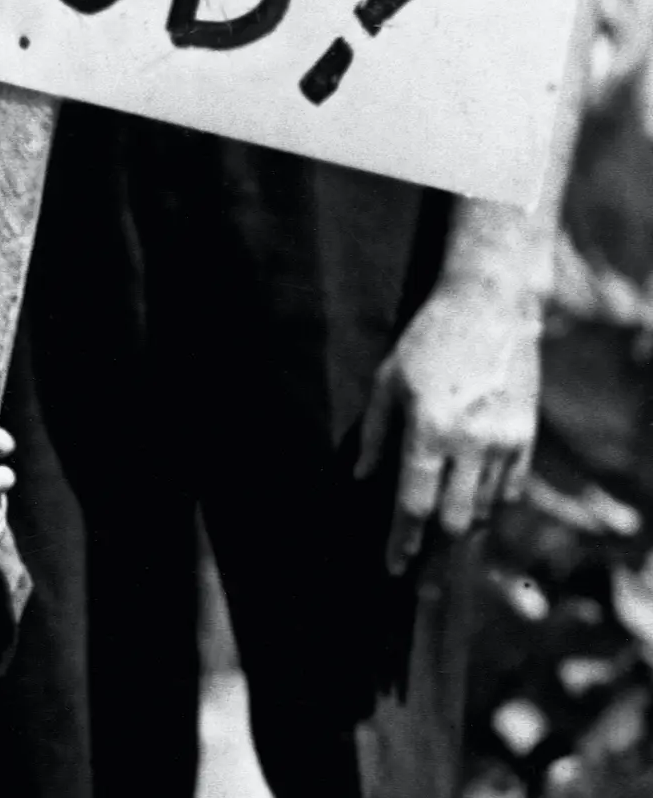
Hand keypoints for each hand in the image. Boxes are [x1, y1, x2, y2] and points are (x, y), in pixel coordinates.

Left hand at [356, 273, 540, 572]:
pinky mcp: (527, 438)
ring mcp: (505, 442)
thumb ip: (374, 433)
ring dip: (462, 533)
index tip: (392, 568)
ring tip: (441, 547)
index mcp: (429, 428)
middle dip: (436, 556)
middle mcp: (471, 442)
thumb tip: (362, 479)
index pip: (414, 503)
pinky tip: (471, 511)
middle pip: (456, 522)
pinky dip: (489, 507)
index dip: (402, 541)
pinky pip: (510, 491)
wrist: (491, 308)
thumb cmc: (428, 341)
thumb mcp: (386, 380)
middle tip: (420, 581)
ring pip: (485, 511)